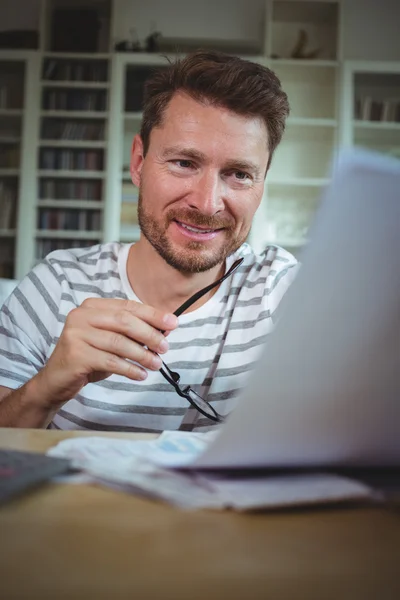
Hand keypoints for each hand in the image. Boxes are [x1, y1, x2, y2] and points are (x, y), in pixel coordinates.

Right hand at [36, 298, 177, 407]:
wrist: (57, 380)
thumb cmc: (88, 357)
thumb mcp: (111, 340)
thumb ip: (133, 332)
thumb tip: (165, 329)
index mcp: (92, 306)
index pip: (128, 306)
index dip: (152, 314)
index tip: (173, 323)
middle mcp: (81, 316)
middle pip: (124, 321)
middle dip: (149, 334)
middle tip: (164, 347)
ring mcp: (76, 334)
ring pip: (119, 343)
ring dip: (142, 355)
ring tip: (156, 364)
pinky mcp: (75, 355)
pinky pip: (110, 362)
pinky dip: (129, 369)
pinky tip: (140, 375)